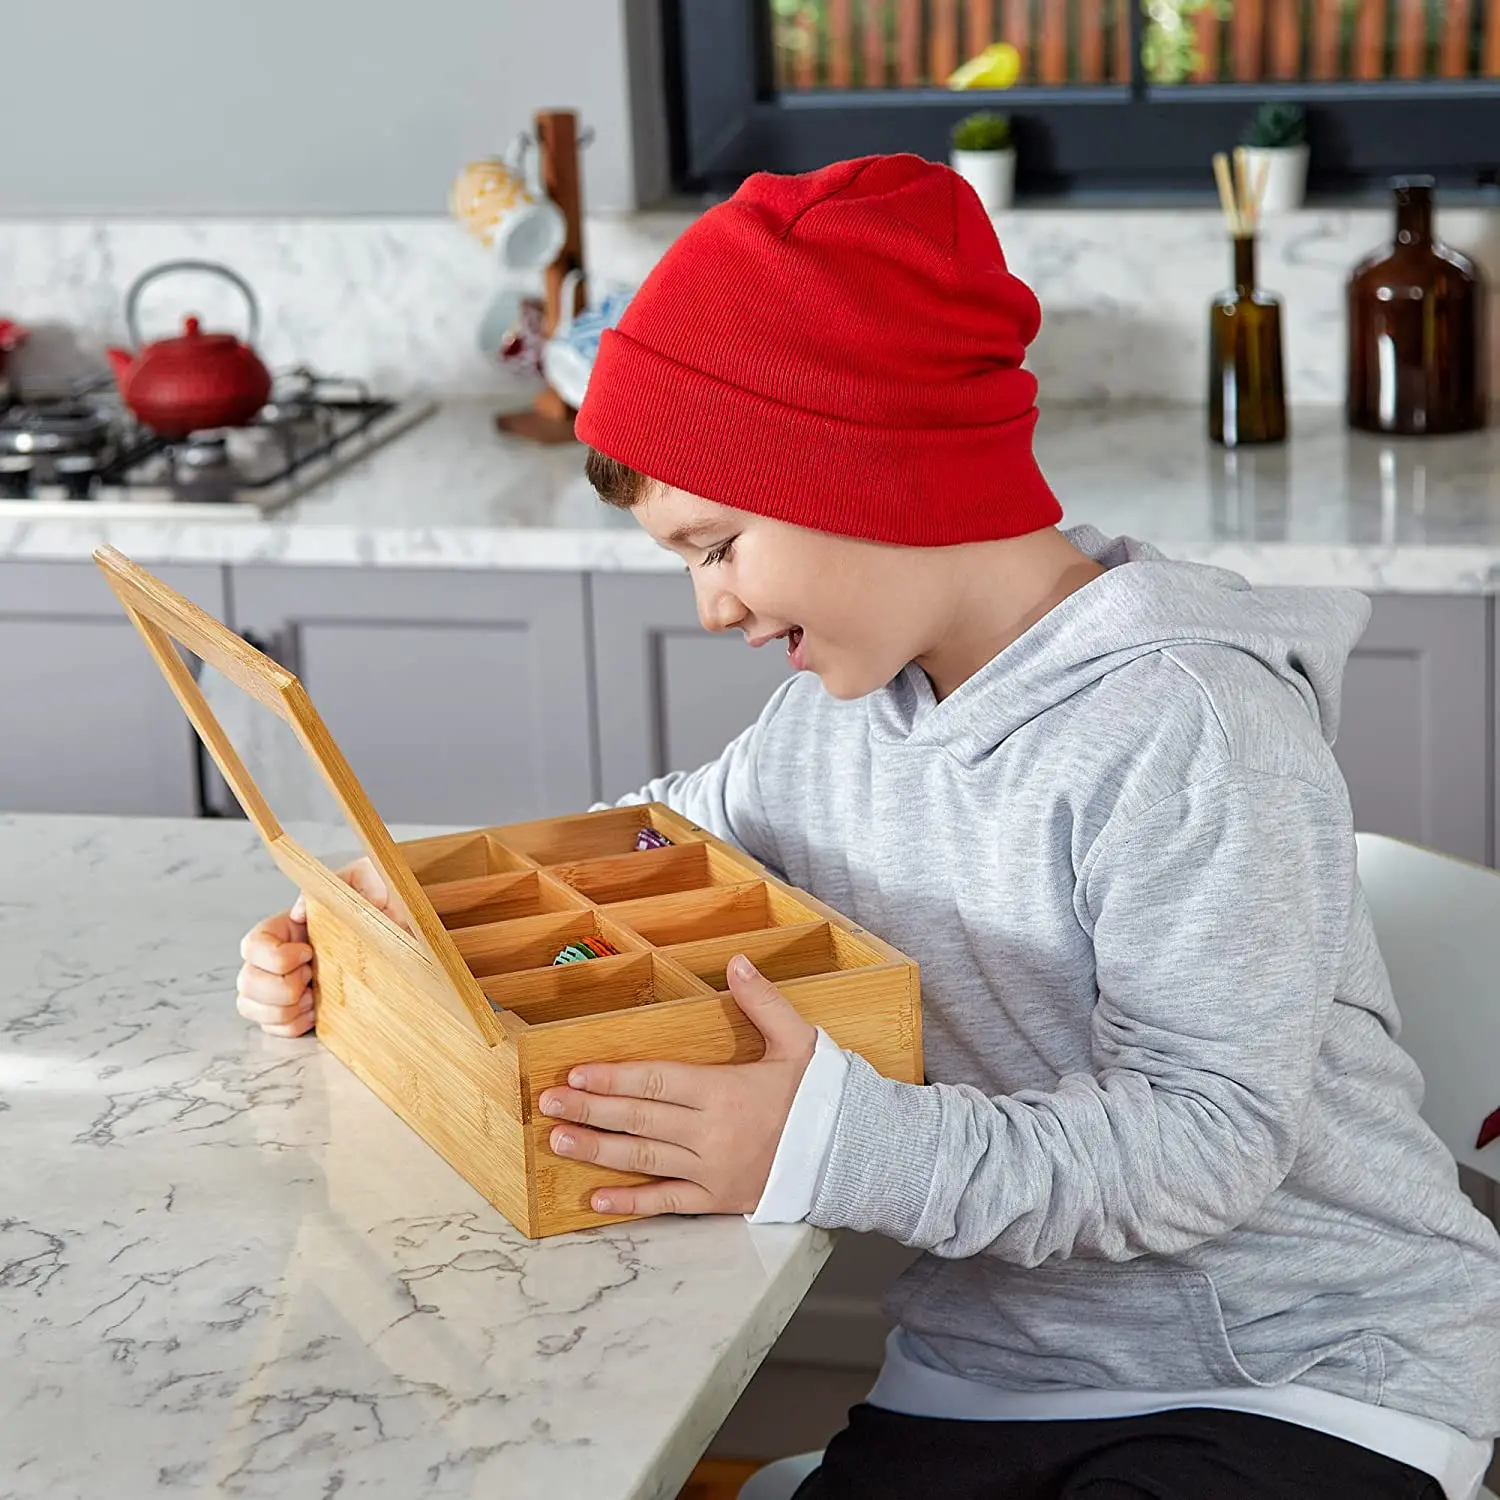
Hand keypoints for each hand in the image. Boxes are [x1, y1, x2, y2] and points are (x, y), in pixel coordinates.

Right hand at [235, 857, 408, 1037]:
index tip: (309, 952)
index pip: (252, 945)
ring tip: (316, 995)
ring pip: (250, 1006)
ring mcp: (279, 986)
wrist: (405, 934)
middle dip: (282, 988)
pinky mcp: (292, 1011)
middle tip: (313, 977)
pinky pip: (273, 1027)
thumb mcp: (370, 881)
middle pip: (246, 982)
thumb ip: (341, 881)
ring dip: (285, 1008)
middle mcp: (274, 958)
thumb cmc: (386, 906)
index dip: (275, 957)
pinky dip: (293, 1024)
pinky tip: (317, 1010)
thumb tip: (300, 912)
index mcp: (286, 928)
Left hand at [539, 955, 816, 1216]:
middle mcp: (711, 1132)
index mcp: (725, 1091)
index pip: (656, 1080)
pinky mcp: (719, 1199)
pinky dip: (630, 1205)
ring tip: (557, 1140)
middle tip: (548, 1102)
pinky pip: (668, 1203)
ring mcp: (712, 1169)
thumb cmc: (822, 1095)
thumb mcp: (798, 1041)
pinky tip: (595, 1201)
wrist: (853, 1153)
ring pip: (644, 1159)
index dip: (613, 1076)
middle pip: (639, 1118)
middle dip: (590, 1109)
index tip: (576, 1072)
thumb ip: (763, 1002)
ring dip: (597, 1150)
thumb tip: (737, 962)